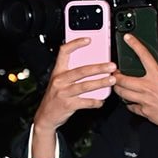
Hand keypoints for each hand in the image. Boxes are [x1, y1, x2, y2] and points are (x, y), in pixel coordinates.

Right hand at [29, 41, 115, 157]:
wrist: (45, 117)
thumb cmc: (55, 97)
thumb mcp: (59, 82)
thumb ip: (72, 73)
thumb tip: (94, 65)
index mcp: (58, 71)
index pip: (64, 52)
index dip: (76, 44)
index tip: (88, 40)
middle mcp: (59, 81)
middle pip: (81, 70)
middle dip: (98, 67)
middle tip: (111, 66)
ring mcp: (63, 93)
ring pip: (85, 86)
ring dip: (100, 83)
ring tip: (111, 80)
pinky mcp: (67, 105)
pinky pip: (85, 102)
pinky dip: (95, 101)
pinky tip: (101, 100)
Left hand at [113, 35, 157, 145]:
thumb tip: (150, 75)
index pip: (144, 56)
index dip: (134, 45)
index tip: (128, 38)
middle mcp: (149, 87)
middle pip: (123, 80)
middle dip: (115, 77)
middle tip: (113, 75)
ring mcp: (144, 100)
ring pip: (123, 94)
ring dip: (118, 90)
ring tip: (118, 87)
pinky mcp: (144, 111)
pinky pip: (131, 107)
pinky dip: (130, 104)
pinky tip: (130, 102)